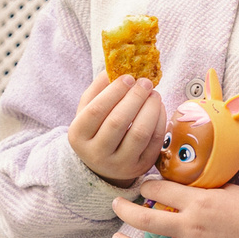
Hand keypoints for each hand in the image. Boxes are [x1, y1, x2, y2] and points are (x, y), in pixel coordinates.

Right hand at [68, 71, 165, 187]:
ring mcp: (119, 164)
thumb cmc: (96, 129)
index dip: (114, 91)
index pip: (96, 110)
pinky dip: (160, 121)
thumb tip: (114, 69)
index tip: (128, 77)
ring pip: (139, 134)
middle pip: (118, 122)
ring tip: (154, 94)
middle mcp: (96, 154)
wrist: (103, 165)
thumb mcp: (87, 110)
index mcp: (78, 136)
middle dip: (135, 97)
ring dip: (150, 108)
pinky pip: (154, 142)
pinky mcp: (140, 168)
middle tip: (145, 82)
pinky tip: (159, 108)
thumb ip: (98, 89)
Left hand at [112, 180, 238, 237]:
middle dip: (124, 211)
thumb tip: (180, 184)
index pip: (159, 190)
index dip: (145, 186)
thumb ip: (201, 189)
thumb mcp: (227, 189)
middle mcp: (191, 227)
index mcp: (198, 202)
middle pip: (145, 220)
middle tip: (116, 206)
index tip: (141, 187)